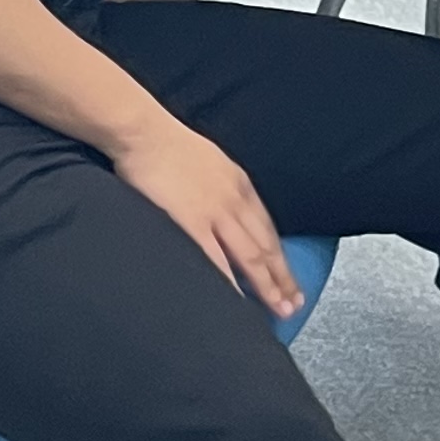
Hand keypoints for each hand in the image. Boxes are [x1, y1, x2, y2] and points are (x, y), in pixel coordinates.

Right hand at [112, 110, 306, 316]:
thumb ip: (222, 187)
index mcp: (240, 185)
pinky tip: (238, 301)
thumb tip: (226, 209)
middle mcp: (235, 200)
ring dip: (267, 286)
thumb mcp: (210, 161)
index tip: (290, 280)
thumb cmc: (168, 145)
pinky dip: (231, 284)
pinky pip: (216, 260)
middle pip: (266, 247)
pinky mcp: (191, 222)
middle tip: (295, 304)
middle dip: (283, 278)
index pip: (267, 230)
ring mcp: (216, 213)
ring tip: (278, 308)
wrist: (144, 132)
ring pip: (251, 256)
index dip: (281, 258)